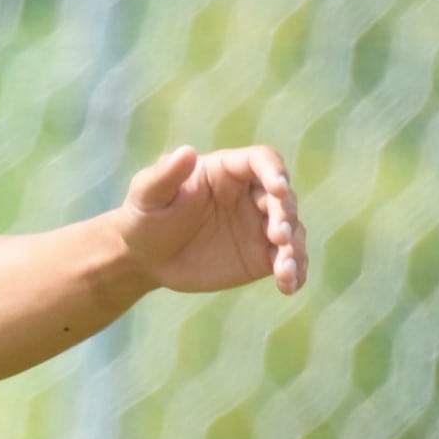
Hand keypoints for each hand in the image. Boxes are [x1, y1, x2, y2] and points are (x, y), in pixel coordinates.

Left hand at [119, 143, 304, 296]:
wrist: (144, 258)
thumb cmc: (144, 217)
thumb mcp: (147, 194)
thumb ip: (165, 175)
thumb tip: (186, 152)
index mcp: (228, 171)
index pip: (262, 161)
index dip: (275, 172)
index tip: (277, 189)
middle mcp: (251, 195)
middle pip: (283, 198)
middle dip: (285, 215)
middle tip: (277, 235)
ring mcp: (259, 227)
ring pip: (291, 232)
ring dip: (294, 249)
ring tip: (285, 270)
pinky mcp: (261, 257)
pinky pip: (286, 262)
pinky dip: (294, 273)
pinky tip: (290, 287)